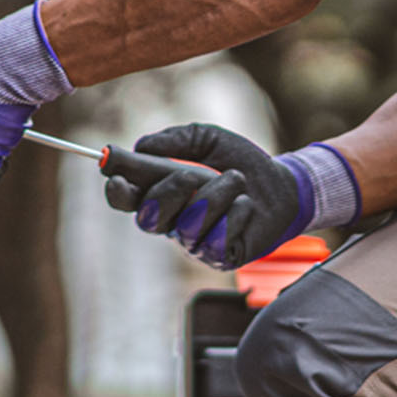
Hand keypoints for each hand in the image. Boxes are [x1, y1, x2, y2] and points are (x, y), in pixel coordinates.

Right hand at [104, 122, 309, 269]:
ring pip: (187, 226)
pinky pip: (216, 241)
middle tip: (191, 174)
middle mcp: (172, 221)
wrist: (281, 183)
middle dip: (168, 193)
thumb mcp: (208, 139)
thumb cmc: (240, 162)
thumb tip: (140, 145)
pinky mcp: (219, 257)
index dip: (116, 191)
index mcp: (161, 192)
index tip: (115, 175)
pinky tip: (245, 206)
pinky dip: (235, 215)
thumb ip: (176, 139)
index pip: (126, 200)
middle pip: (148, 218)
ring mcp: (194, 243)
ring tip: (237, 181)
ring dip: (216, 195)